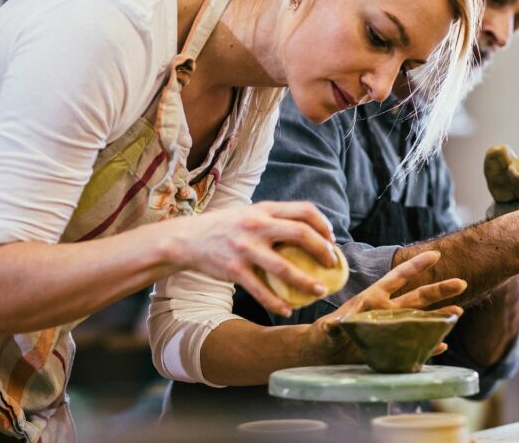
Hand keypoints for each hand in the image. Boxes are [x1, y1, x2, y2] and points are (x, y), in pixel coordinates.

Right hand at [163, 201, 336, 316]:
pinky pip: (260, 290)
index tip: (331, 239)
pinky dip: (276, 303)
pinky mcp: (233, 270)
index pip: (304, 210)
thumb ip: (274, 219)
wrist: (186, 239)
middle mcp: (256, 225)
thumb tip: (310, 233)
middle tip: (332, 264)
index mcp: (264, 209)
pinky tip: (287, 310)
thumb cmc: (226, 228)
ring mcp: (244, 248)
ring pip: (284, 267)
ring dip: (307, 282)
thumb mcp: (250, 214)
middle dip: (323, 250)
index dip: (324, 225)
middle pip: (300, 234)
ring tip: (320, 291)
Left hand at [308, 250, 466, 364]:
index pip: (397, 278)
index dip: (415, 266)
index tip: (435, 254)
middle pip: (418, 297)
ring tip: (459, 313)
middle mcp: (387, 311)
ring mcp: (393, 330)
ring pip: (421, 320)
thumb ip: (332, 327)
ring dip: (440, 316)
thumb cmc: (323, 335)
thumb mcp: (325, 330)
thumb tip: (332, 325)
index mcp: (373, 299)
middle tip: (461, 283)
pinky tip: (442, 345)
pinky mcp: (393, 350)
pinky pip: (416, 346)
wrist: (324, 353)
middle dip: (440, 290)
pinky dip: (429, 346)